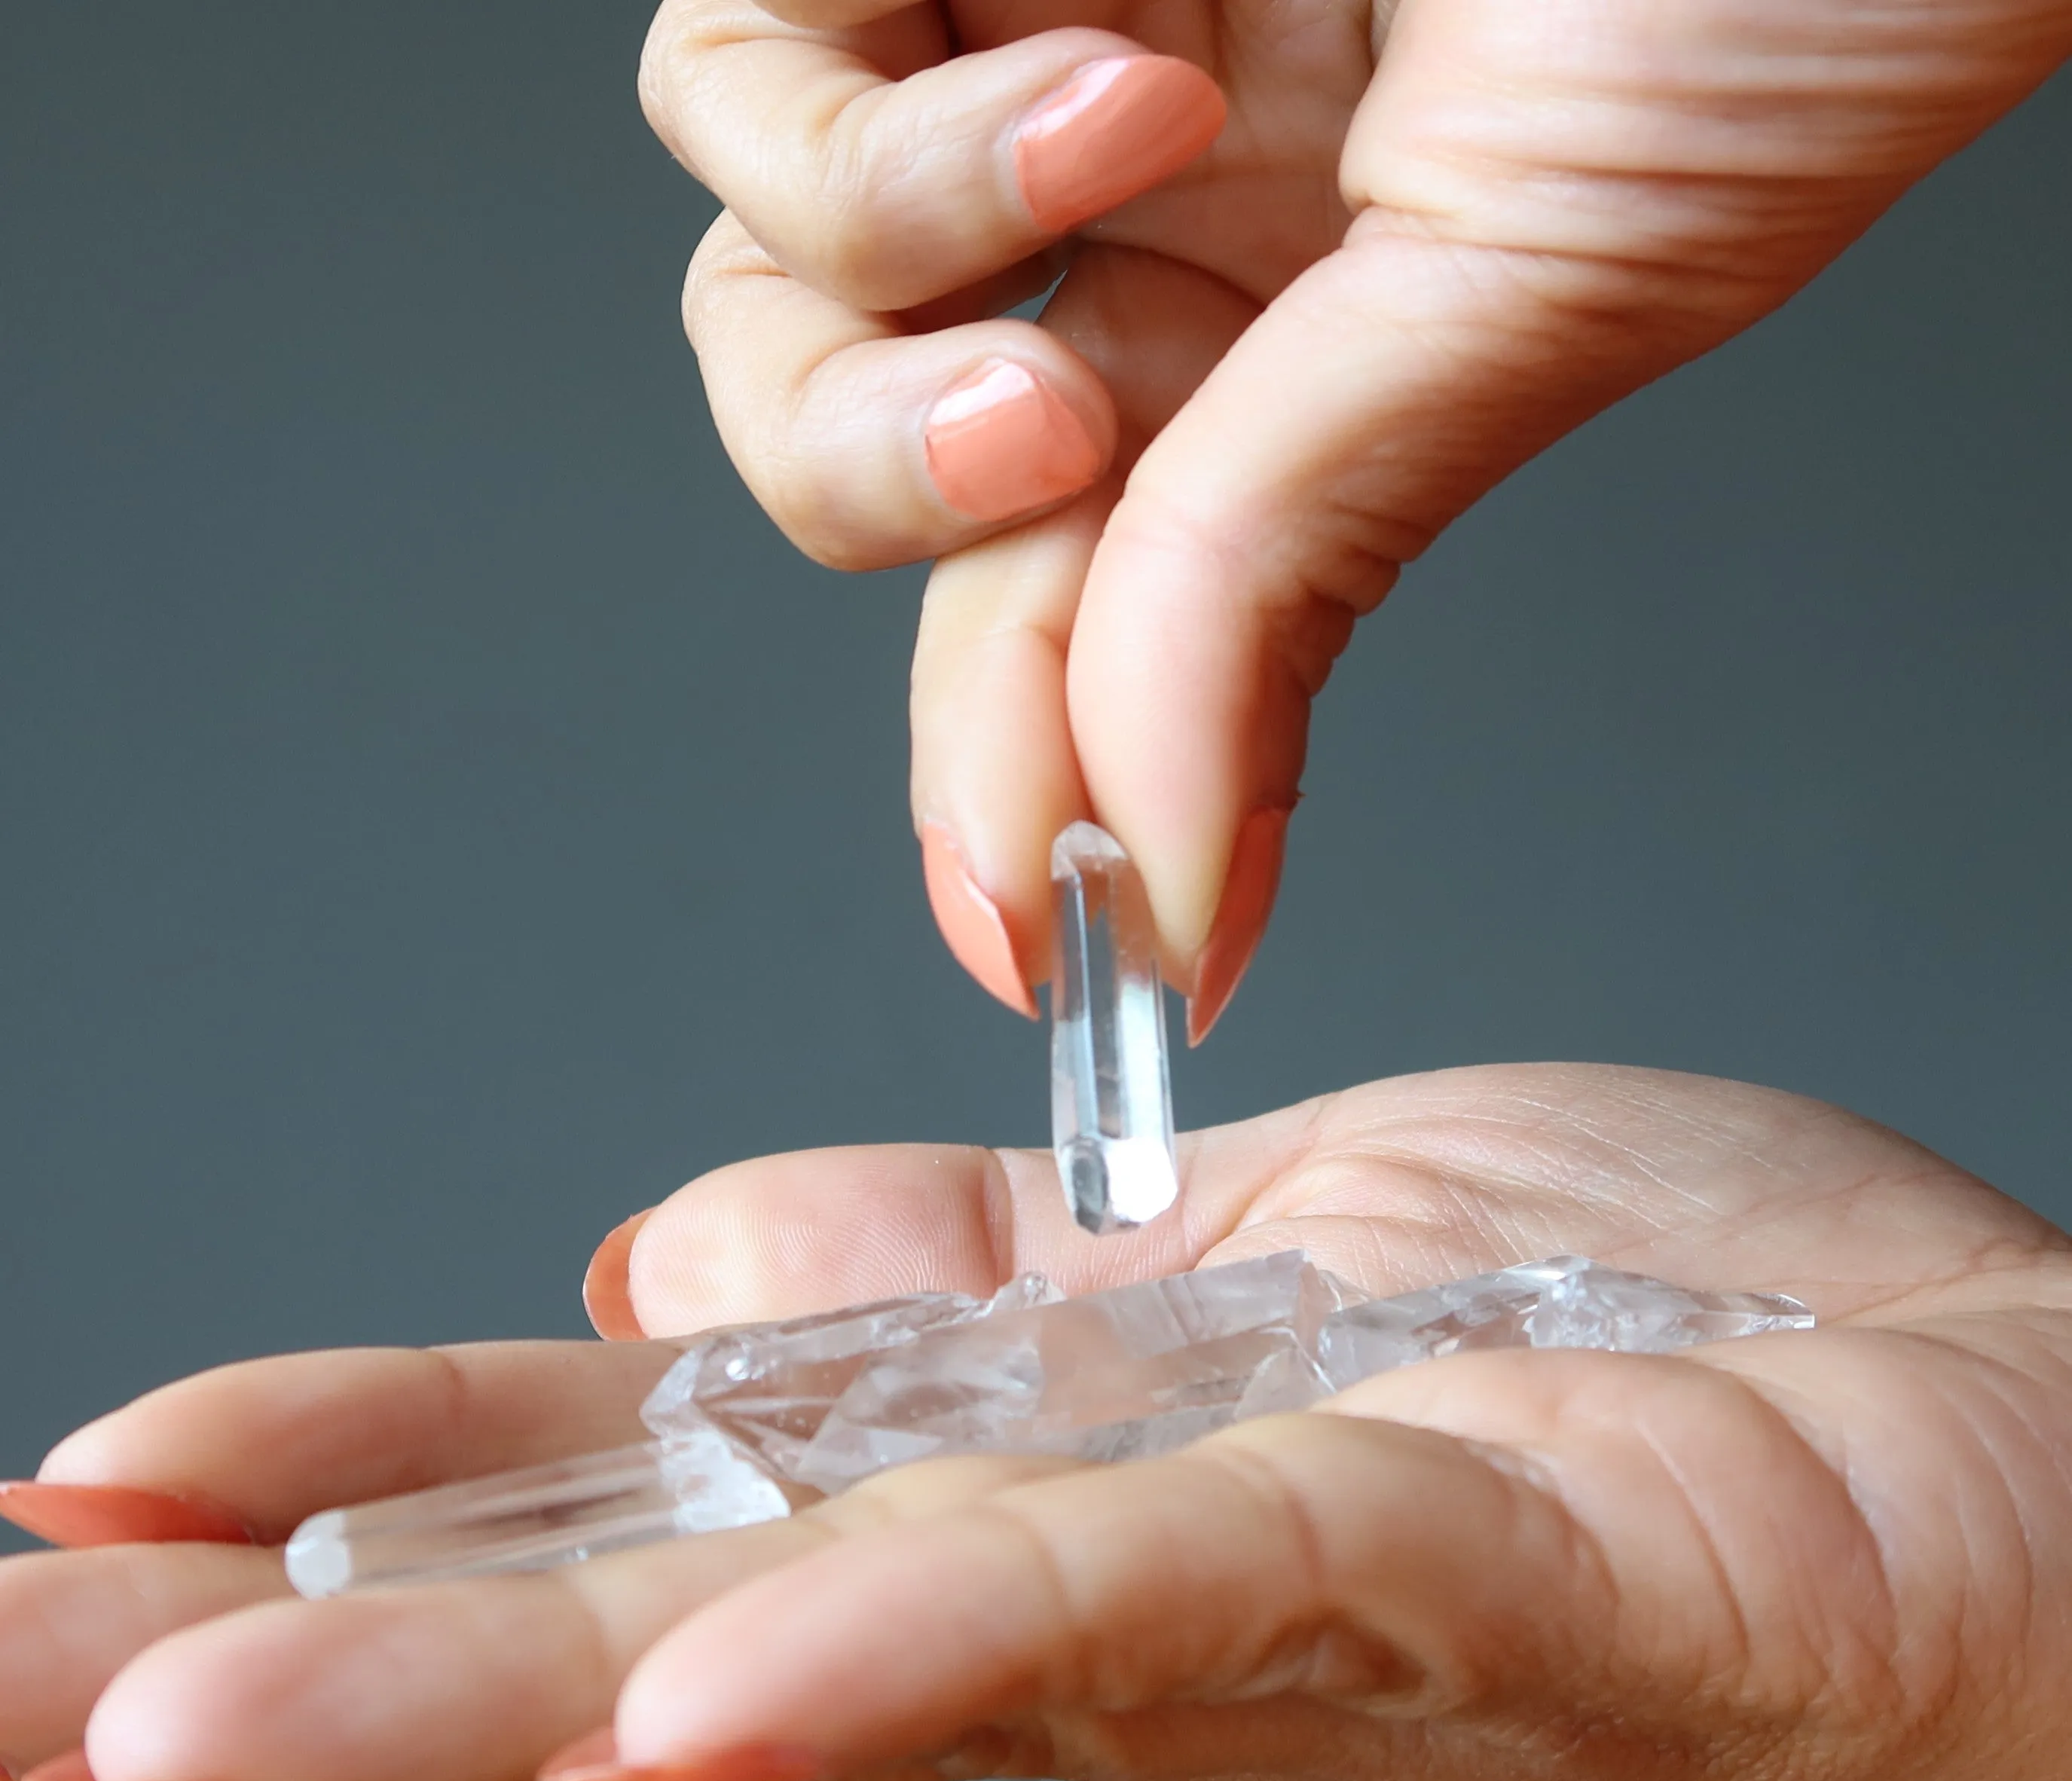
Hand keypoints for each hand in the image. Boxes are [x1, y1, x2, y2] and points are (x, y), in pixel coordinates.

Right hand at [5, 1062, 2071, 1780]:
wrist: (1959, 1418)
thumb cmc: (1624, 1314)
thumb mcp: (1228, 1244)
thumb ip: (941, 1277)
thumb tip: (658, 1264)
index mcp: (1008, 1457)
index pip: (626, 1467)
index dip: (347, 1489)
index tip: (78, 1512)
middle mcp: (1072, 1570)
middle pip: (650, 1595)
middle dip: (307, 1646)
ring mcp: (1240, 1600)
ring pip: (821, 1634)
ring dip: (497, 1694)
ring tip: (177, 1748)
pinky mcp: (1438, 1567)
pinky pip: (1136, 1608)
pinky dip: (905, 1649)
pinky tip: (683, 1713)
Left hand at [641, 0, 2071, 1029]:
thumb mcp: (1521, 298)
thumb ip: (1289, 579)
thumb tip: (1176, 875)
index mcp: (1280, 353)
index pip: (1064, 615)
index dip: (1011, 781)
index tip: (1018, 930)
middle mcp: (1134, 223)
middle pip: (858, 467)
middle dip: (897, 504)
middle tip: (1049, 454)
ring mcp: (1026, 48)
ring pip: (766, 274)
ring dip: (892, 279)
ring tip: (1123, 152)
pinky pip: (749, 55)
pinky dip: (870, 115)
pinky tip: (1099, 61)